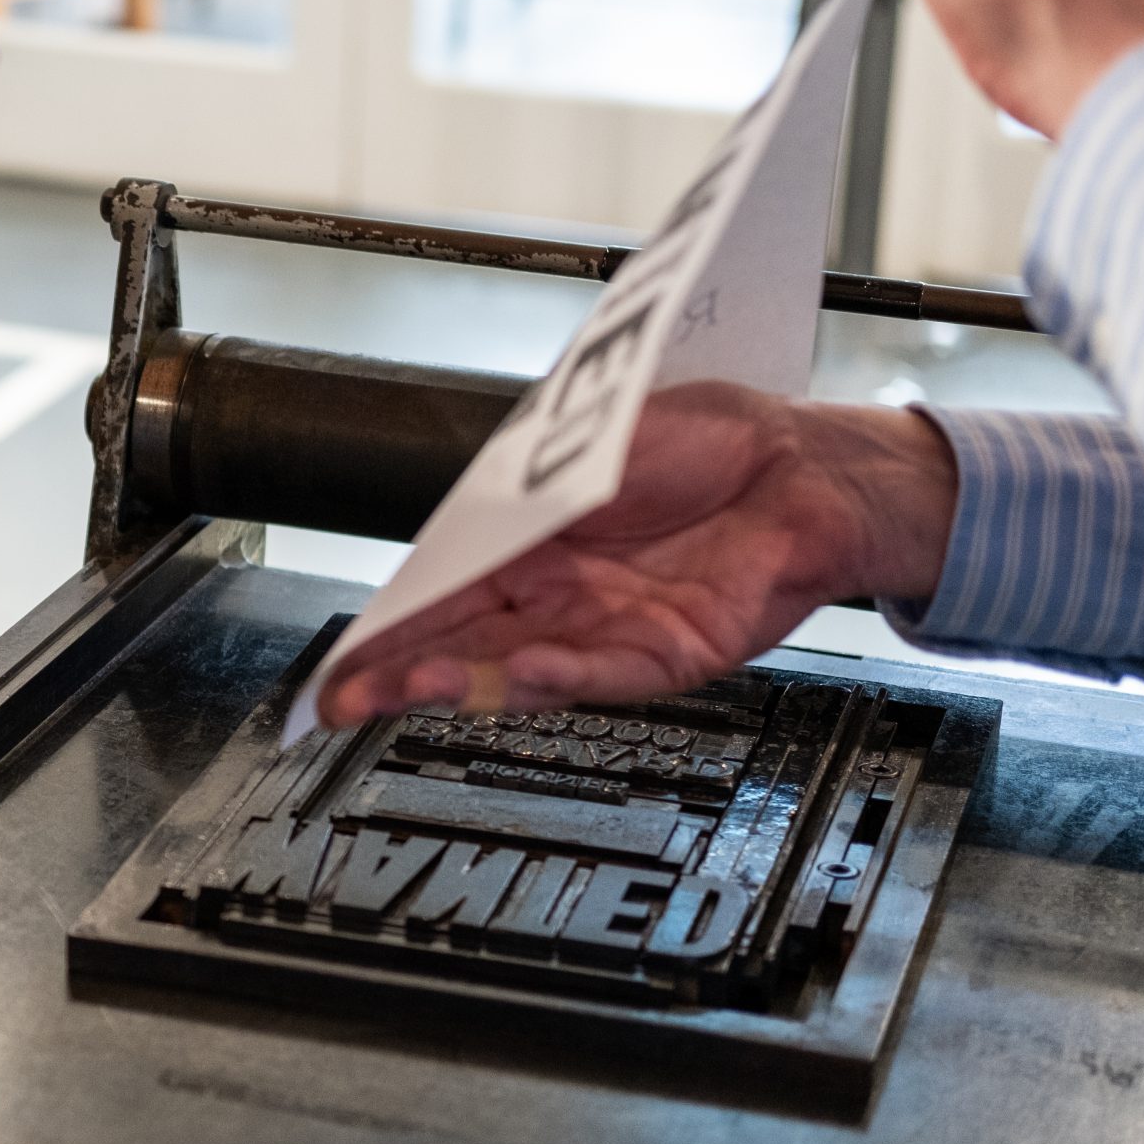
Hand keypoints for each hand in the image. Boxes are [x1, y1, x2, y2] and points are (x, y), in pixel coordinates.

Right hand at [318, 384, 960, 725]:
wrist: (805, 462)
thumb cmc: (709, 442)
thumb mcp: (589, 443)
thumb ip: (525, 494)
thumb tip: (464, 523)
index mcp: (527, 543)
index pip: (438, 596)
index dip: (386, 631)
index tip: (337, 666)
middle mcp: (560, 594)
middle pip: (463, 645)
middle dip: (399, 676)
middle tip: (343, 701)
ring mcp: (609, 628)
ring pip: (520, 668)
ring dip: (463, 681)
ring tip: (413, 687)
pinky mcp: (666, 651)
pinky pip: (604, 672)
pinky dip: (561, 675)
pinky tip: (523, 671)